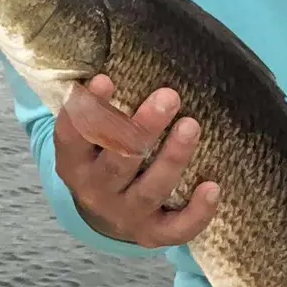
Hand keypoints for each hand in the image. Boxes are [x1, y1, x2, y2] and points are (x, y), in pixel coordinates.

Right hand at [53, 76, 218, 246]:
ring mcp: (123, 216)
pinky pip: (175, 229)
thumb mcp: (87, 136)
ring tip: (192, 126)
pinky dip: (196, 212)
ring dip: (173, 159)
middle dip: (144, 128)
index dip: (87, 110)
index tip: (106, 78)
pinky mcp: (151, 234)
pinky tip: (213, 186)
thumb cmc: (101, 156)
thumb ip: (96, 106)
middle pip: (118, 161)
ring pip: (150, 191)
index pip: (73, 136)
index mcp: (73, 163)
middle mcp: (94, 192)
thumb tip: (113, 52)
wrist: (104, 215)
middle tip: (170, 96)